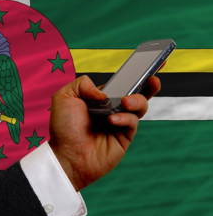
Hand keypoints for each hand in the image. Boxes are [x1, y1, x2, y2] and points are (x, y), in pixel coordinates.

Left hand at [49, 75, 160, 190]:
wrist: (67, 155)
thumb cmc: (63, 128)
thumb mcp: (64, 97)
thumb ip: (82, 83)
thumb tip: (102, 91)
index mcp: (99, 98)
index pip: (119, 82)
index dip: (133, 72)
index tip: (147, 59)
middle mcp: (111, 109)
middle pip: (136, 92)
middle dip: (148, 82)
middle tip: (152, 76)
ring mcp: (120, 123)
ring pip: (139, 105)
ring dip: (136, 100)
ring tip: (125, 101)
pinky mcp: (125, 137)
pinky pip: (133, 122)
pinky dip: (125, 118)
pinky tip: (112, 120)